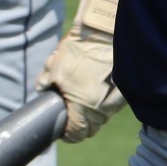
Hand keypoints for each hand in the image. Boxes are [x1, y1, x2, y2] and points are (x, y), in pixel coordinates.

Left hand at [37, 0, 126, 141]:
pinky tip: (98, 84)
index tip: (61, 124)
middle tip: (70, 109)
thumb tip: (41, 91)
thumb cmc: (78, 49)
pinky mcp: (125, 91)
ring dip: (92, 111)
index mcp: (83, 107)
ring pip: (102, 117)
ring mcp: (116, 101)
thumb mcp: (53, 66)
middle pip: (90, 129)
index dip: (66, 133)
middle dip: (79, 123)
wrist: (106, 29)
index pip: (75, 135)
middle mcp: (103, 109)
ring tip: (84, 92)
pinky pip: (112, 104)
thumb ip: (44, 84)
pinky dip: (104, 100)